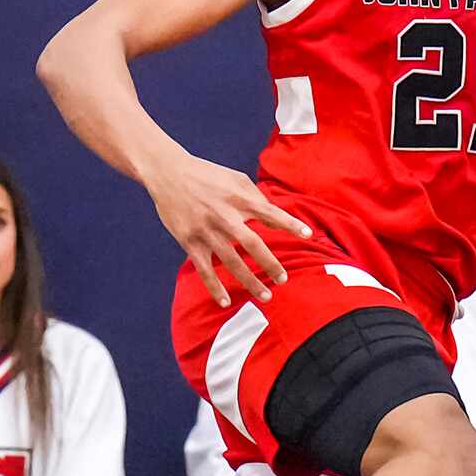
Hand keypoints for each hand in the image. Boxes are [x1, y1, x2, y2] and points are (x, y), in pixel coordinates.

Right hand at [146, 149, 310, 306]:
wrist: (168, 173)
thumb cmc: (206, 175)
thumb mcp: (235, 177)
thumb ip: (255, 195)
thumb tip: (273, 212)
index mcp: (239, 198)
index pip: (270, 213)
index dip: (290, 224)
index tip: (308, 235)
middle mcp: (225, 216)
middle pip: (253, 244)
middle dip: (270, 264)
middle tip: (284, 279)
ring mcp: (207, 231)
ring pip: (232, 262)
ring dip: (250, 281)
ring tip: (266, 296)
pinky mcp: (190, 241)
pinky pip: (205, 269)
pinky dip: (215, 287)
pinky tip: (226, 301)